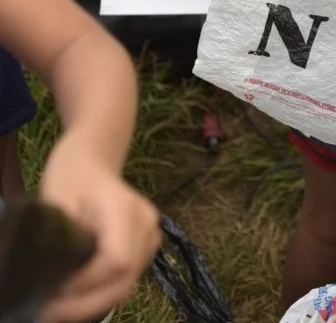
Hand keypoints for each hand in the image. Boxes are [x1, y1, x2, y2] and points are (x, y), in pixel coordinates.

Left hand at [39, 139, 159, 322]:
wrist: (91, 162)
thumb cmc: (71, 178)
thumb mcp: (58, 203)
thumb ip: (64, 240)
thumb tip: (57, 279)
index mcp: (125, 207)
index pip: (117, 259)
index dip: (87, 283)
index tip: (55, 290)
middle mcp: (146, 222)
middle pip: (125, 279)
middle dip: (87, 303)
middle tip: (50, 310)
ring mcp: (150, 235)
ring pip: (127, 284)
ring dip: (93, 302)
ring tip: (60, 304)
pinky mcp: (146, 247)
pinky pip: (126, 280)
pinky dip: (102, 294)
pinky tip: (77, 295)